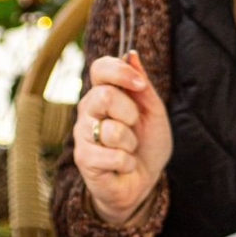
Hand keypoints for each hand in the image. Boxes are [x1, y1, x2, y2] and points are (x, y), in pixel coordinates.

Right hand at [72, 51, 171, 224]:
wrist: (142, 182)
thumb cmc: (146, 145)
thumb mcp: (153, 113)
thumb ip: (143, 87)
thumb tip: (131, 54)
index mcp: (103, 94)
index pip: (100, 68)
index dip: (120, 72)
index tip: (140, 85)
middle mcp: (87, 111)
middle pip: (104, 96)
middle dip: (130, 113)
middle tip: (134, 126)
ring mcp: (82, 135)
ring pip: (111, 130)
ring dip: (130, 143)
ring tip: (129, 149)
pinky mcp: (83, 159)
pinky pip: (113, 156)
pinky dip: (128, 163)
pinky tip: (123, 166)